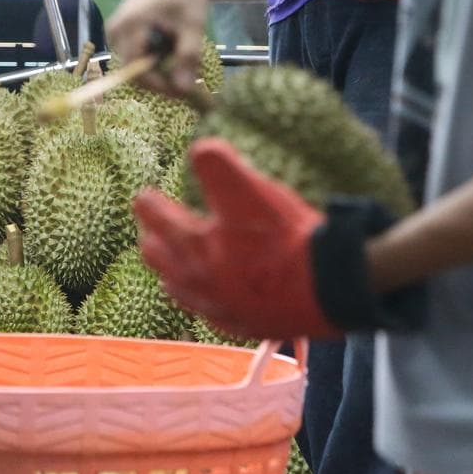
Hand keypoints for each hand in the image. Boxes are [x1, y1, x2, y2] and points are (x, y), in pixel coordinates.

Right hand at [106, 0, 208, 97]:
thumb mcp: (193, 26)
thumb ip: (188, 57)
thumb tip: (183, 89)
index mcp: (132, 23)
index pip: (136, 68)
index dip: (158, 85)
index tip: (181, 93)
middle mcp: (116, 28)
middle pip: (132, 71)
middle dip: (160, 81)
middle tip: (186, 83)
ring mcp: (114, 31)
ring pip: (133, 67)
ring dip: (157, 72)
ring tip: (181, 62)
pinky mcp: (117, 34)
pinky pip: (132, 58)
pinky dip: (152, 62)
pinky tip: (169, 52)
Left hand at [133, 138, 340, 339]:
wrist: (327, 288)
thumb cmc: (286, 237)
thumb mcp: (250, 190)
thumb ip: (218, 166)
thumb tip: (199, 149)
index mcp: (192, 243)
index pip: (155, 216)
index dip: (149, 201)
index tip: (146, 195)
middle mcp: (197, 279)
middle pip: (157, 256)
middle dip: (152, 237)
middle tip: (153, 228)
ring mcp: (218, 306)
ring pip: (178, 288)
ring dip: (170, 271)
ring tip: (172, 263)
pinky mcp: (243, 324)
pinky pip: (208, 313)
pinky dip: (202, 299)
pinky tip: (211, 296)